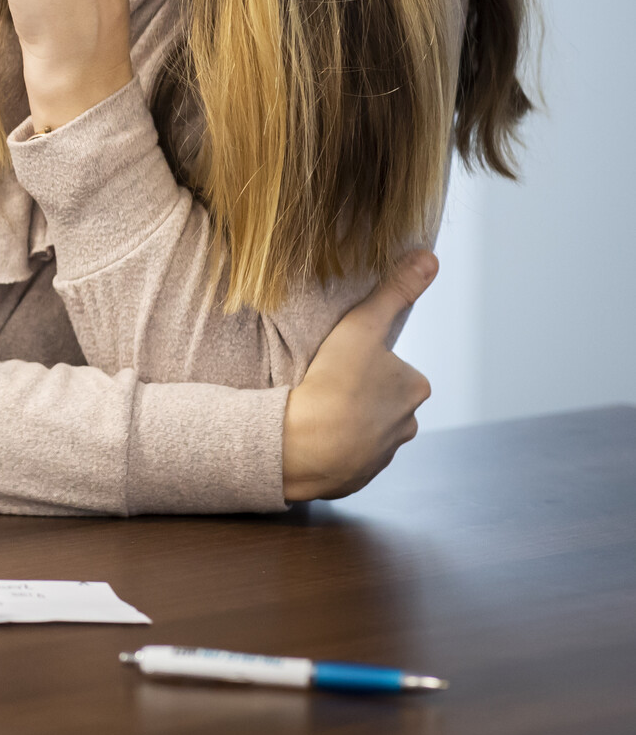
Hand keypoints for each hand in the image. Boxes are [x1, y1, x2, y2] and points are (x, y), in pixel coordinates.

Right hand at [282, 252, 437, 501]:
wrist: (305, 446)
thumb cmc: (336, 384)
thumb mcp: (363, 325)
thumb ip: (394, 291)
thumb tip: (430, 257)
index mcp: (414, 389)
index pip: (394, 368)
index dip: (365, 362)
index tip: (339, 362)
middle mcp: (406, 425)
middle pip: (382, 400)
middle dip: (358, 393)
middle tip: (324, 383)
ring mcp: (381, 455)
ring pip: (365, 429)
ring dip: (345, 421)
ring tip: (314, 410)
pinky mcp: (355, 477)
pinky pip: (346, 456)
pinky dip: (333, 447)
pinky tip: (311, 435)